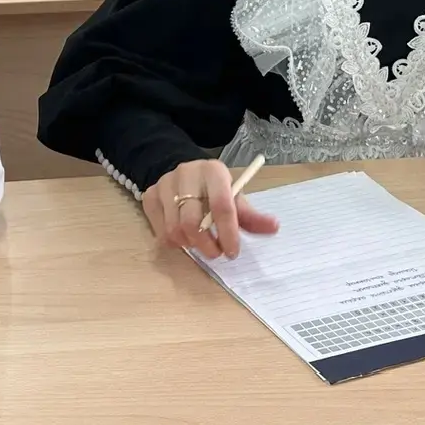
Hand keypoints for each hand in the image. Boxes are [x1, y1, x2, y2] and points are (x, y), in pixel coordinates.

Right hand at [142, 160, 279, 259]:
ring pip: (174, 229)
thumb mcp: (234, 197)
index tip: (232, 252)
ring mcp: (165, 184)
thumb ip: (252, 216)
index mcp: (213, 171)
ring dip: (190, 246)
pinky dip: (174, 243)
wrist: (185, 175)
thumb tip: (274, 227)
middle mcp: (186, 173)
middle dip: (206, 245)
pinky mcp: (150, 196)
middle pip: (192, 221)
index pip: (221, 205)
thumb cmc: (214, 190)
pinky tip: (184, 238)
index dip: (228, 233)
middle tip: (215, 253)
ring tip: (200, 244)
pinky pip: (161, 232)